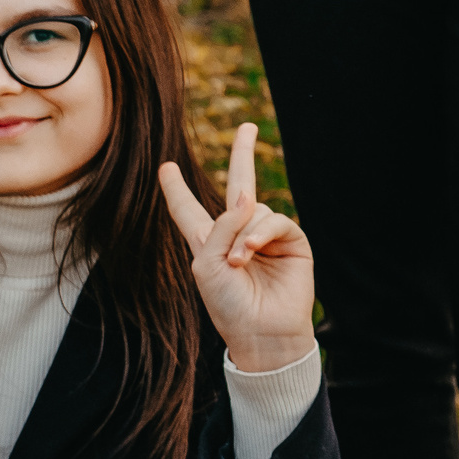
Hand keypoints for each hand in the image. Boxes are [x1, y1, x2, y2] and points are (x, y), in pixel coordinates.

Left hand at [158, 122, 315, 374]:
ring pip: (253, 209)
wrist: (261, 332)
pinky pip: (274, 220)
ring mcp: (266, 236)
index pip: (189, 210)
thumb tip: (247, 197)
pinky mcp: (291, 242)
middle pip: (239, 187)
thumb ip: (220, 228)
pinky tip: (251, 253)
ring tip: (238, 263)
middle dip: (243, 155)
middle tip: (247, 127)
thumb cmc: (227, 305)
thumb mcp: (207, 265)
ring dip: (243, 235)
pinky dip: (259, 234)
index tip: (167, 167)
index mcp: (208, 242)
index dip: (177, 190)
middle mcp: (237, 235)